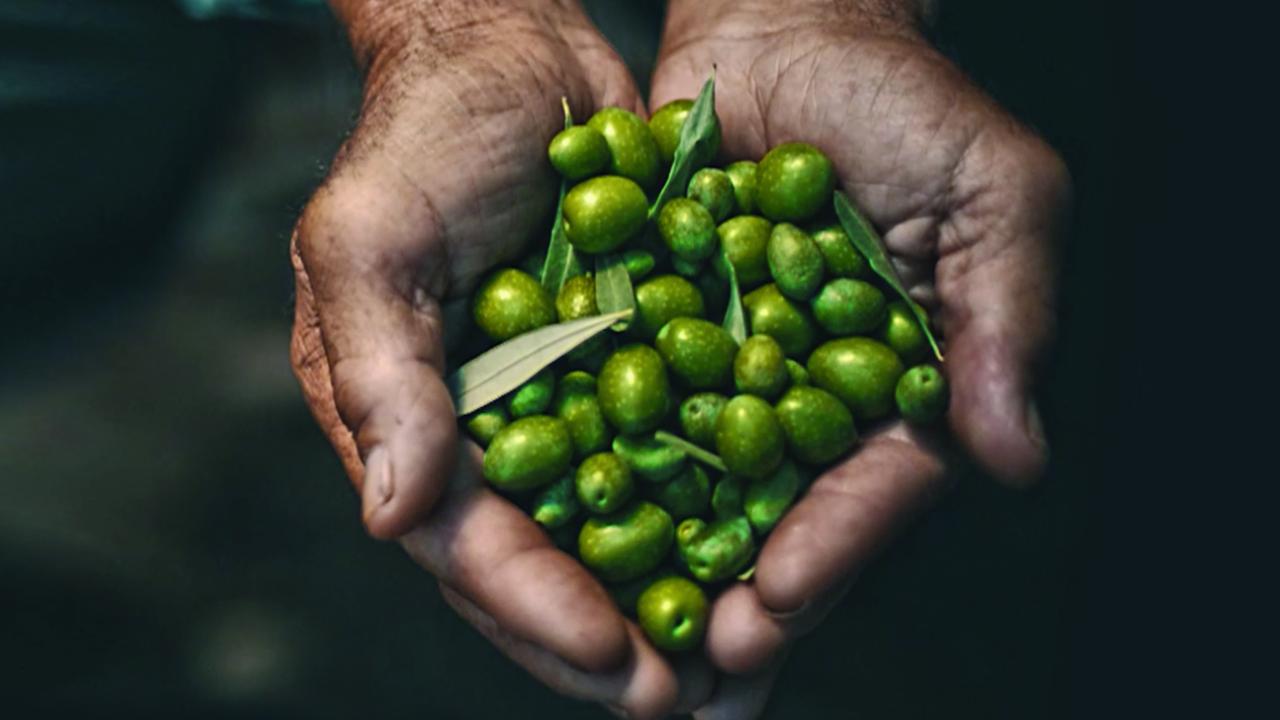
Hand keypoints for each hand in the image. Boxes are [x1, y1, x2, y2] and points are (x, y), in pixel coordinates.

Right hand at [290, 2, 708, 715]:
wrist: (514, 53)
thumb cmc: (423, 139)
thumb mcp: (371, 242)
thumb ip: (379, 378)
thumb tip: (391, 518)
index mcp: (412, 427)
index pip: (468, 543)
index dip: (534, 609)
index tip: (610, 660)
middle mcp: (492, 437)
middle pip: (552, 564)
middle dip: (615, 643)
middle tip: (689, 704)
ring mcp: (568, 408)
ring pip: (624, 531)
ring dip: (677, 604)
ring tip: (743, 674)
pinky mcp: (635, 369)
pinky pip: (676, 456)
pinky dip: (716, 513)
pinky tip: (769, 560)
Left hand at [649, 1, 1070, 714]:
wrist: (787, 26)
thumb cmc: (907, 100)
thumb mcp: (992, 195)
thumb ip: (1005, 320)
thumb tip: (1014, 457)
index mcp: (905, 389)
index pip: (874, 488)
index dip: (832, 548)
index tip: (778, 602)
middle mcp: (815, 401)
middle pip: (779, 516)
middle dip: (739, 594)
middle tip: (693, 668)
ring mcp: (732, 375)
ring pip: (695, 491)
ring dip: (660, 568)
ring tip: (618, 641)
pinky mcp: (657, 337)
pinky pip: (624, 411)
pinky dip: (596, 470)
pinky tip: (561, 533)